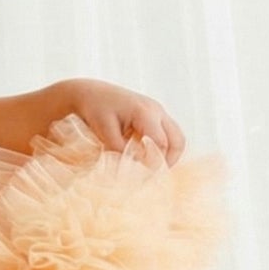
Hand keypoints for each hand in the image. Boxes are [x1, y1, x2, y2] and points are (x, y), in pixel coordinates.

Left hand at [61, 78, 185, 164]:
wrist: (91, 92)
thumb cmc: (95, 109)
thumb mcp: (104, 131)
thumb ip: (120, 149)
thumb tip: (137, 166)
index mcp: (144, 112)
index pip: (162, 143)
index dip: (157, 163)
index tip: (146, 177)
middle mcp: (156, 109)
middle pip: (177, 140)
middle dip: (169, 160)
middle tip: (154, 176)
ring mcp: (158, 110)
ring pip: (176, 136)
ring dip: (168, 154)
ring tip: (152, 168)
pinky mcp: (155, 114)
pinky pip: (167, 133)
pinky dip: (163, 146)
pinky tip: (146, 155)